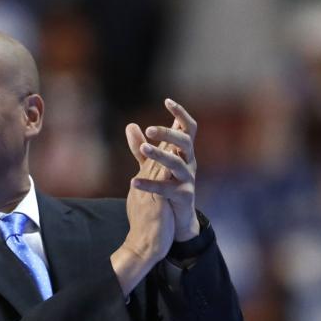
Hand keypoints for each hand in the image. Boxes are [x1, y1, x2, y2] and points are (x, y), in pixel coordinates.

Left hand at [126, 98, 199, 242]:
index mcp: (183, 153)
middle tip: (150, 130)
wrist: (176, 220)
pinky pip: (167, 188)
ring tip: (143, 148)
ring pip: (177, 163)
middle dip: (169, 134)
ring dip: (160, 154)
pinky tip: (133, 181)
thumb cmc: (167, 188)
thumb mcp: (152, 165)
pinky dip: (150, 184)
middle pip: (185, 142)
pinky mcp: (184, 196)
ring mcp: (188, 180)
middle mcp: (189, 163)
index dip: (180, 114)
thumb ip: (141, 146)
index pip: (188, 128)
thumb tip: (131, 125)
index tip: (167, 101)